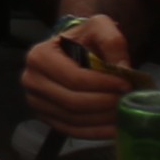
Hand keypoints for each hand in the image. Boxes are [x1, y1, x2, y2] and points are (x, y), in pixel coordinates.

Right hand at [24, 11, 132, 136]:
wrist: (72, 51)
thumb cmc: (83, 39)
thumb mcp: (98, 27)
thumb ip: (111, 41)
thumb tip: (123, 69)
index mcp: (40, 56)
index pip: (74, 78)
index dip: (103, 84)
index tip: (126, 84)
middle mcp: (32, 81)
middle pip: (73, 102)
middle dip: (104, 103)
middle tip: (127, 101)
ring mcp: (36, 103)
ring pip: (74, 120)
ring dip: (102, 120)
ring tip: (125, 113)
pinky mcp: (47, 119)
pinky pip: (73, 131)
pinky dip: (96, 133)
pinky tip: (115, 128)